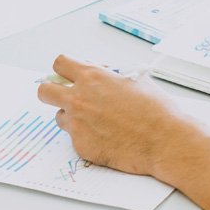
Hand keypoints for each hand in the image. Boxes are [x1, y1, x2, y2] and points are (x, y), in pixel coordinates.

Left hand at [38, 55, 209, 178]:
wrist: (165, 141)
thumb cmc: (156, 110)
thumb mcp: (135, 79)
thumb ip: (108, 75)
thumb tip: (97, 72)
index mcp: (92, 77)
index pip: (59, 64)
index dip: (63, 70)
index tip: (67, 76)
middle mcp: (79, 98)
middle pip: (44, 91)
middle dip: (51, 92)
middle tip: (65, 98)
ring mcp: (77, 123)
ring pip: (60, 116)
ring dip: (72, 117)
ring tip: (97, 122)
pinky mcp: (80, 145)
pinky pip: (75, 138)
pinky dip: (87, 138)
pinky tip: (107, 139)